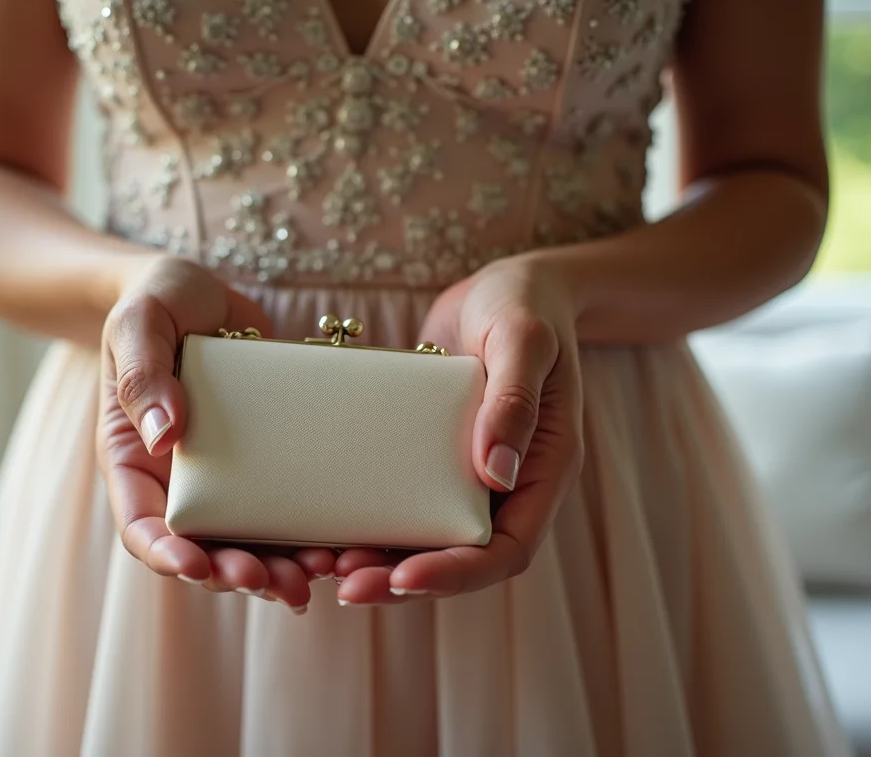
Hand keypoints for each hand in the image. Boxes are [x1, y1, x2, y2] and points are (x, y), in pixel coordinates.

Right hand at [97, 256, 334, 611]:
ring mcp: (224, 475)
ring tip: (317, 575)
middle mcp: (177, 480)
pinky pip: (285, 508)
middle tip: (278, 583)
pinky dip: (308, 532)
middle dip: (237, 574)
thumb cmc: (156, 300)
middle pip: (202, 549)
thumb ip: (143, 374)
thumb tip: (164, 434)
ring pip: (247, 542)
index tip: (197, 568)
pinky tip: (340, 545)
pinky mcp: (267, 462)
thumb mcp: (139, 323)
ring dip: (279, 567)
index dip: (167, 555)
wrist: (202, 289)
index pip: (142, 527)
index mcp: (133, 460)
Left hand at [333, 253, 584, 603]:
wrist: (502, 284)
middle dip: (404, 579)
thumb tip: (495, 475)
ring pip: (426, 539)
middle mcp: (507, 485)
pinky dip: (367, 518)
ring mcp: (467, 474)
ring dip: (379, 560)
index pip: (508, 549)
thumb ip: (513, 402)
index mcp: (544, 471)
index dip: (459, 573)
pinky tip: (325, 526)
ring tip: (328, 567)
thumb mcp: (523, 340)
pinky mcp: (430, 457)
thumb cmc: (526, 305)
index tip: (407, 578)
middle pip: (460, 558)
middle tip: (348, 585)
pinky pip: (401, 501)